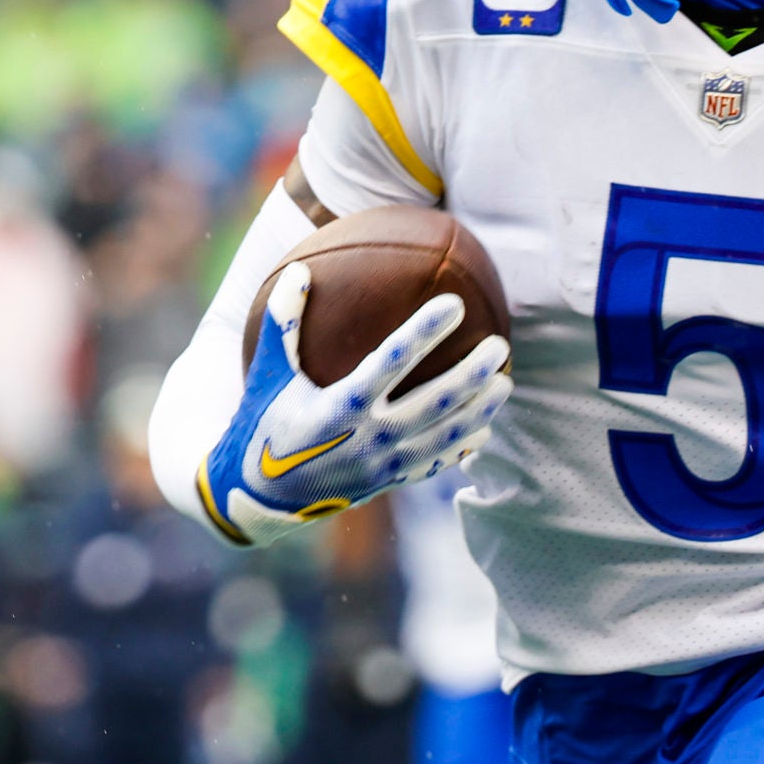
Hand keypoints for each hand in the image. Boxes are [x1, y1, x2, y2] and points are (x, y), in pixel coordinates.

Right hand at [197, 264, 510, 545]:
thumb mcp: (268, 373)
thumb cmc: (264, 422)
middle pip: (435, 402)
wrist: (258, 494)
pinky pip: (434, 464)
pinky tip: (484, 430)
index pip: (392, 361)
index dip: (426, 331)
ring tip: (505, 383)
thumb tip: (300, 270)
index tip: (455, 304)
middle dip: (473, 374)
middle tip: (499, 347)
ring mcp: (382, 464)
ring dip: (480, 410)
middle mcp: (367, 437)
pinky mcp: (387, 483)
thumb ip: (283, 322)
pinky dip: (462, 447)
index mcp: (340, 406)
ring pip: (444, 435)